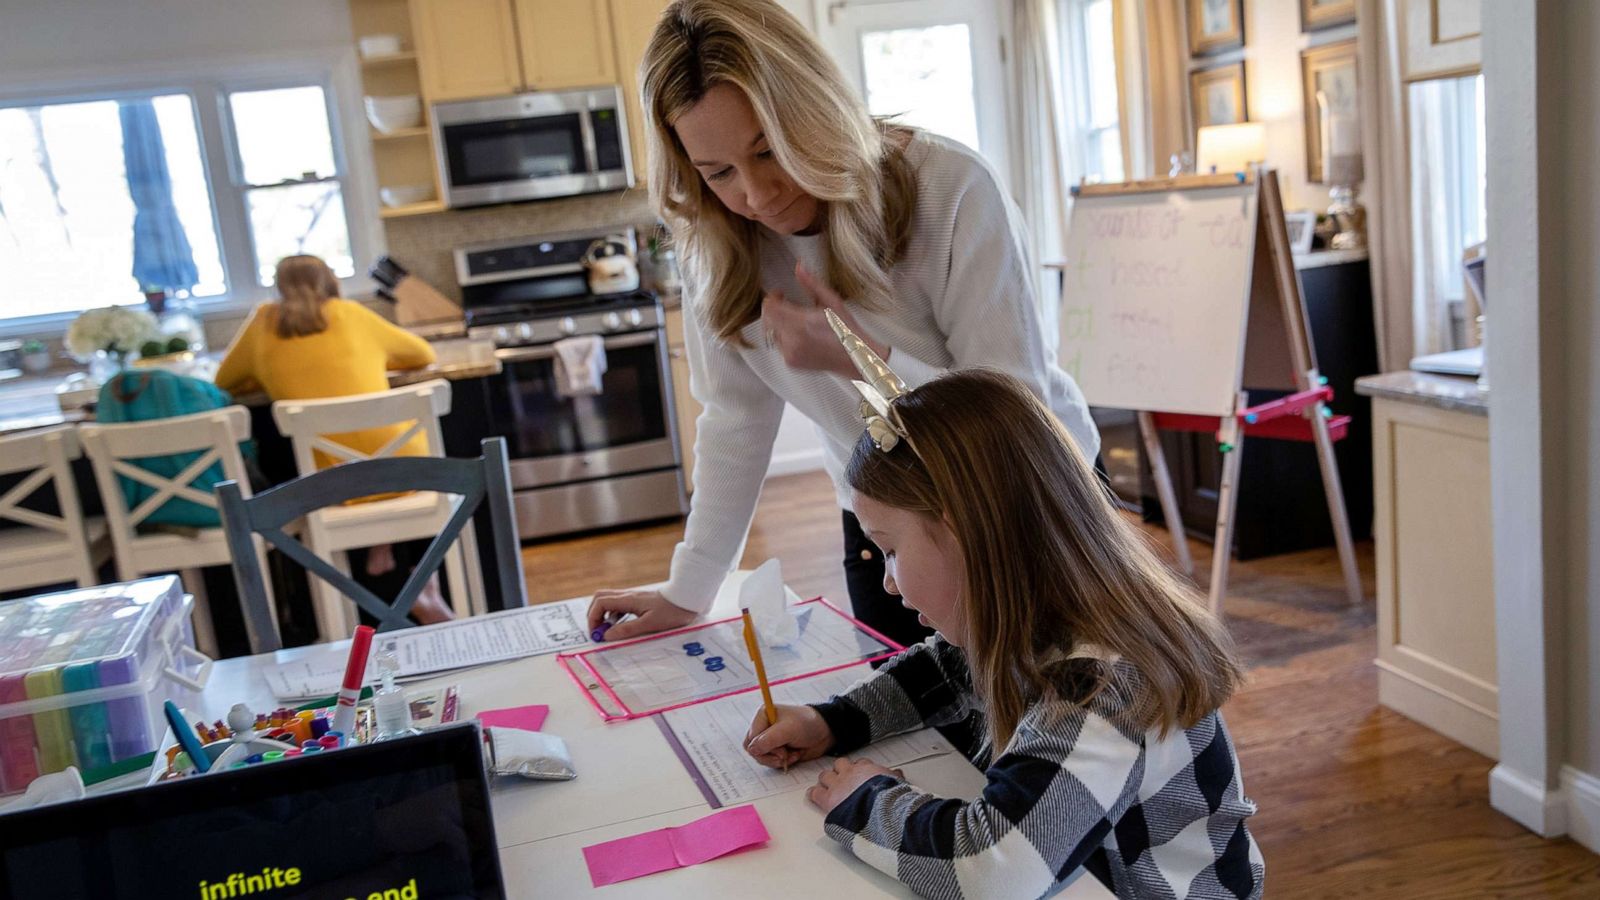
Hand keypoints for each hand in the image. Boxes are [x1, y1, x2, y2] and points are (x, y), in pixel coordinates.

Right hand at [586, 589, 695, 640]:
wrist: (687, 599)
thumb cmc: (671, 611)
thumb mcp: (649, 624)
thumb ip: (627, 630)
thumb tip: (606, 635)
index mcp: (628, 599)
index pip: (600, 602)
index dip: (593, 617)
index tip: (596, 633)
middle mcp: (628, 595)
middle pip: (600, 598)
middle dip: (594, 614)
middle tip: (598, 631)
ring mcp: (633, 598)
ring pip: (609, 602)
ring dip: (604, 616)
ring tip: (609, 632)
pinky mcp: (638, 601)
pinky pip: (619, 606)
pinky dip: (614, 616)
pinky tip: (620, 626)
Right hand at [744, 704, 833, 768]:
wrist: (825, 733)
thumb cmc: (808, 725)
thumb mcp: (788, 730)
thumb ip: (768, 740)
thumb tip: (751, 750)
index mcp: (763, 716)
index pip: (751, 739)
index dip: (763, 748)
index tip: (780, 749)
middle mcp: (764, 727)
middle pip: (753, 750)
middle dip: (770, 756)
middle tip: (784, 754)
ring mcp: (770, 739)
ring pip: (762, 758)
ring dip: (778, 760)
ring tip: (792, 754)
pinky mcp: (777, 750)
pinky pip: (771, 762)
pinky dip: (783, 762)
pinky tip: (794, 755)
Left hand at [761, 263, 888, 378]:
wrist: (853, 357)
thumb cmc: (846, 330)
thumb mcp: (831, 301)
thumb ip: (811, 284)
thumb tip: (799, 267)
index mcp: (801, 323)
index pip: (770, 308)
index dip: (772, 298)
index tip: (780, 294)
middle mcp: (792, 340)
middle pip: (767, 320)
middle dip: (774, 310)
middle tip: (787, 305)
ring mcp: (790, 353)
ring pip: (771, 333)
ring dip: (779, 324)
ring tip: (796, 321)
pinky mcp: (791, 362)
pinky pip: (779, 346)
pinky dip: (785, 337)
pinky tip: (800, 334)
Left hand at [806, 757, 903, 813]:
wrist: (881, 812)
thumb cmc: (891, 801)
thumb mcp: (898, 784)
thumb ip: (894, 778)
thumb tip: (898, 774)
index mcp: (869, 770)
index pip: (861, 763)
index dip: (859, 769)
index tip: (860, 773)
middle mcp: (852, 774)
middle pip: (841, 765)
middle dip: (840, 770)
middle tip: (841, 778)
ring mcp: (838, 785)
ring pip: (826, 775)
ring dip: (826, 780)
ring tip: (827, 785)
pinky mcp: (829, 799)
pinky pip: (816, 793)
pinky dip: (814, 793)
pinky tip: (813, 795)